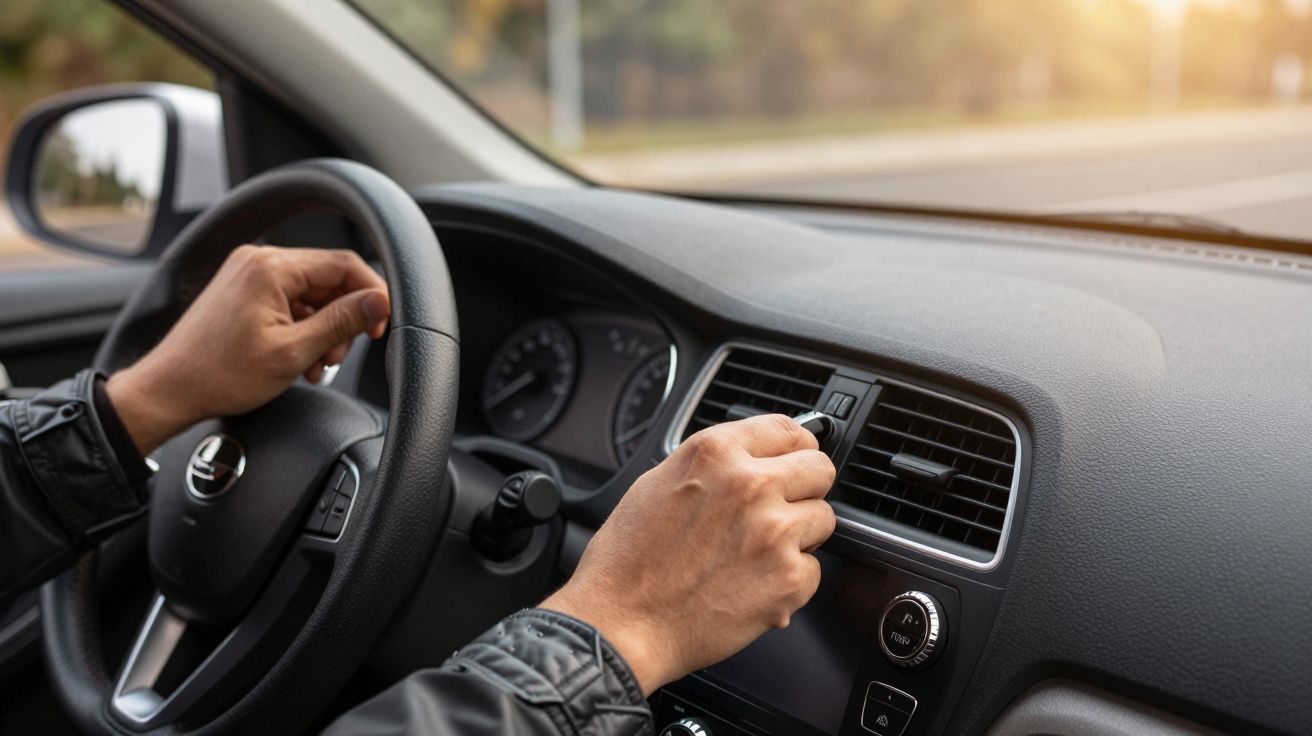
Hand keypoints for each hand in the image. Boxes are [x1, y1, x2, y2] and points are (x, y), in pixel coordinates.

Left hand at [106, 245, 389, 453]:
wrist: (169, 390)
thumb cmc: (219, 374)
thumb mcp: (293, 352)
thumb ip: (341, 322)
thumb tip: (378, 302)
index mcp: (271, 267)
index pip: (344, 265)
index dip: (371, 295)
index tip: (379, 325)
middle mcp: (259, 260)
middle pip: (328, 279)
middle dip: (342, 319)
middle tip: (337, 356)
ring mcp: (248, 273)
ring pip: (311, 293)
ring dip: (323, 329)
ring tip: (315, 363)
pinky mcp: (243, 289)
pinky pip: (289, 301)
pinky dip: (302, 328)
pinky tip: (299, 357)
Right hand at [542, 414, 836, 693]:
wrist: (622, 623)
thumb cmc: (629, 561)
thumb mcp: (659, 482)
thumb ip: (714, 464)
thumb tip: (752, 458)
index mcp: (716, 453)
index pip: (789, 429)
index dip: (796, 447)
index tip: (795, 459)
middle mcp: (750, 484)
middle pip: (819, 469)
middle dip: (804, 489)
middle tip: (780, 510)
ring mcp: (774, 531)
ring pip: (823, 519)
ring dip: (799, 536)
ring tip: (757, 553)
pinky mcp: (789, 578)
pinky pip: (813, 570)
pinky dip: (790, 581)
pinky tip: (752, 584)